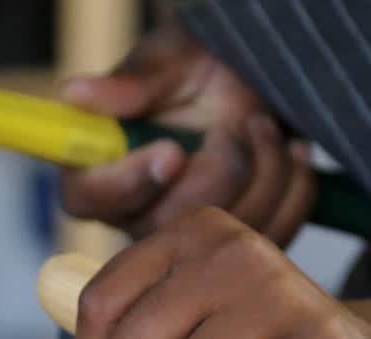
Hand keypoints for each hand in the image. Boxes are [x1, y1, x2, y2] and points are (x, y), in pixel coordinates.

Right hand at [58, 2, 315, 247]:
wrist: (260, 83)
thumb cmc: (203, 68)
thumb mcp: (172, 60)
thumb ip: (133, 82)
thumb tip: (75, 93)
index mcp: (101, 169)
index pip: (88, 199)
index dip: (128, 183)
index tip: (172, 151)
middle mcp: (137, 213)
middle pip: (166, 226)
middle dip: (220, 171)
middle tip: (246, 119)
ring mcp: (187, 239)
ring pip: (223, 233)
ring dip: (264, 170)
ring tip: (267, 123)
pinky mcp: (237, 246)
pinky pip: (274, 234)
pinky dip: (295, 188)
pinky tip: (293, 151)